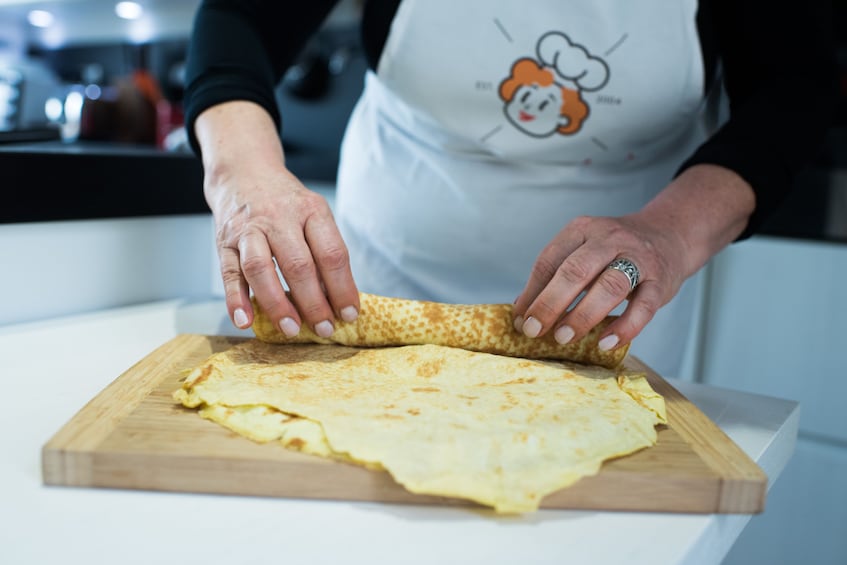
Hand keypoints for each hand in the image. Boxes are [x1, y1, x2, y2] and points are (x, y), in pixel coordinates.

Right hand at [196, 101, 359, 334]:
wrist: (244, 172)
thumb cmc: (286, 204)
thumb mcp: (312, 216)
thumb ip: (323, 252)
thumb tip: (337, 301)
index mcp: (311, 211)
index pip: (332, 253)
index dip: (342, 288)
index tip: (350, 314)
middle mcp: (279, 217)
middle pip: (298, 264)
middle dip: (314, 302)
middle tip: (324, 329)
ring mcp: (249, 229)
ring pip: (261, 268)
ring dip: (277, 303)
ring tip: (292, 329)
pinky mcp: (224, 241)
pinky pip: (229, 273)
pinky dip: (236, 300)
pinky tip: (246, 321)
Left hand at [512, 214, 687, 350]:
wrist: (670, 235)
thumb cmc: (616, 251)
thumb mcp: (584, 251)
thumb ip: (556, 275)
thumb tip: (523, 311)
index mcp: (582, 229)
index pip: (550, 260)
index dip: (532, 291)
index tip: (521, 319)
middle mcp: (609, 239)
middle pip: (576, 271)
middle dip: (550, 303)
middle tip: (534, 330)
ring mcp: (638, 258)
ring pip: (609, 286)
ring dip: (582, 315)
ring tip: (563, 338)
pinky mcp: (660, 280)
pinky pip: (643, 306)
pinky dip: (624, 327)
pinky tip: (606, 343)